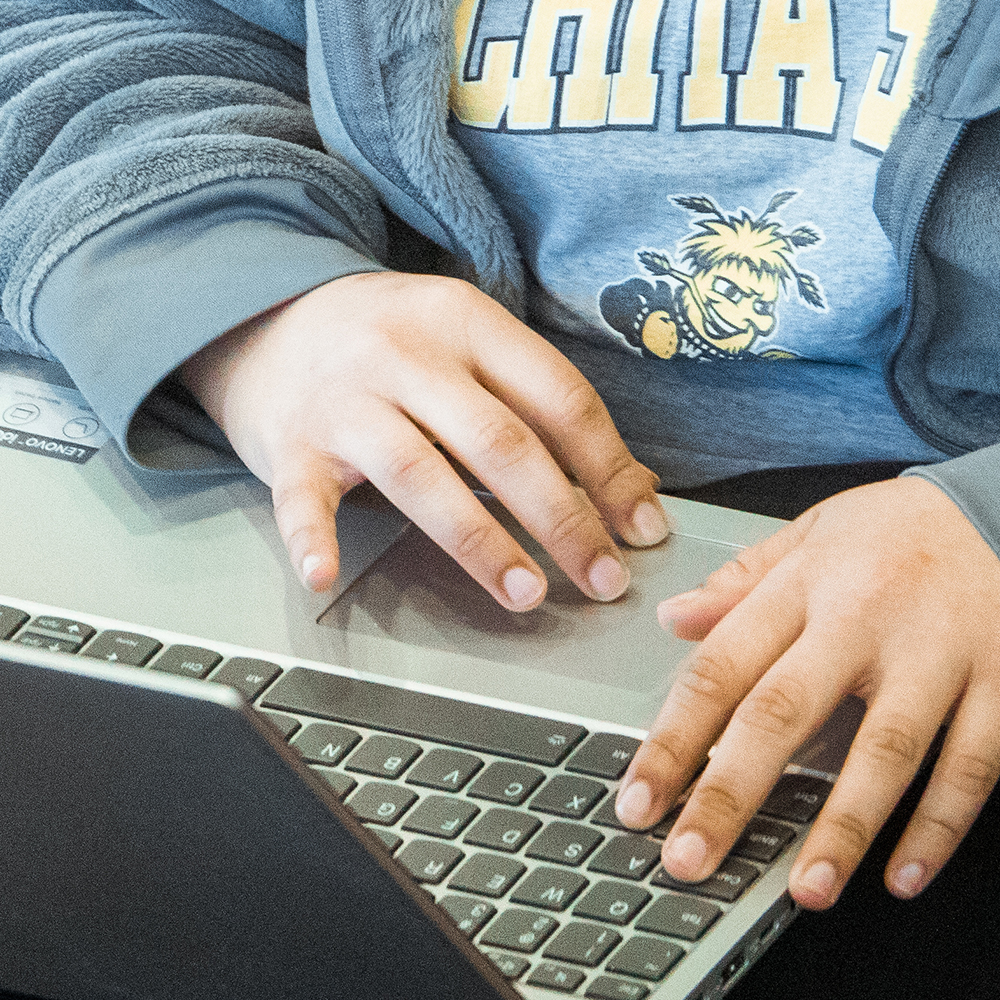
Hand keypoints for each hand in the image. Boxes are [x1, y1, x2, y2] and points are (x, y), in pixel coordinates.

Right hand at [181, 271, 667, 608]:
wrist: (269, 315)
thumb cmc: (388, 341)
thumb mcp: (467, 345)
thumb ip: (538, 403)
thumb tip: (630, 484)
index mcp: (466, 321)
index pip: (558, 397)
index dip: (609, 468)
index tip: (641, 528)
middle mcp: (406, 354)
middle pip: (500, 440)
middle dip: (563, 517)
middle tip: (602, 577)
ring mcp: (345, 399)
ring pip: (421, 473)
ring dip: (480, 541)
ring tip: (524, 592)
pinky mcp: (291, 443)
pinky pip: (302, 496)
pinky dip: (312, 538)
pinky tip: (326, 575)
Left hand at [615, 476, 999, 908]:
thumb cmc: (894, 527)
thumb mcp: (808, 533)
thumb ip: (740, 581)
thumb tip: (674, 618)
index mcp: (803, 586)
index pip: (721, 668)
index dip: (673, 738)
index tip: (639, 798)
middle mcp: (862, 620)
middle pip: (783, 714)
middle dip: (729, 794)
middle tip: (690, 858)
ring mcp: (936, 654)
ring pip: (883, 750)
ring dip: (842, 826)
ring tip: (804, 888)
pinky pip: (973, 763)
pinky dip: (939, 825)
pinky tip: (903, 873)